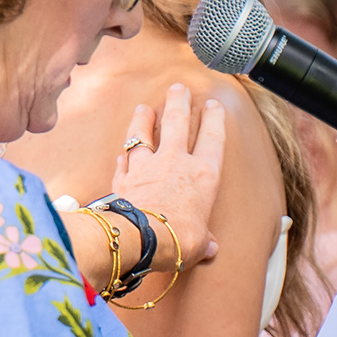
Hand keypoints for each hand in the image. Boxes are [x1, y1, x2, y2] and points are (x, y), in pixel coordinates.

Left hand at [109, 85, 228, 269]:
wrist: (138, 238)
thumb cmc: (176, 239)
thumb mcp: (198, 243)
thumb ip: (202, 241)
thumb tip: (208, 248)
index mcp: (203, 175)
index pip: (212, 138)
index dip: (214, 119)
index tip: (213, 106)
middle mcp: (175, 163)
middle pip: (177, 122)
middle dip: (179, 102)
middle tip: (178, 88)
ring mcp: (146, 167)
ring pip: (144, 133)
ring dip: (144, 119)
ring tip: (144, 108)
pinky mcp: (124, 177)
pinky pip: (124, 160)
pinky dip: (123, 155)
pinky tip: (122, 152)